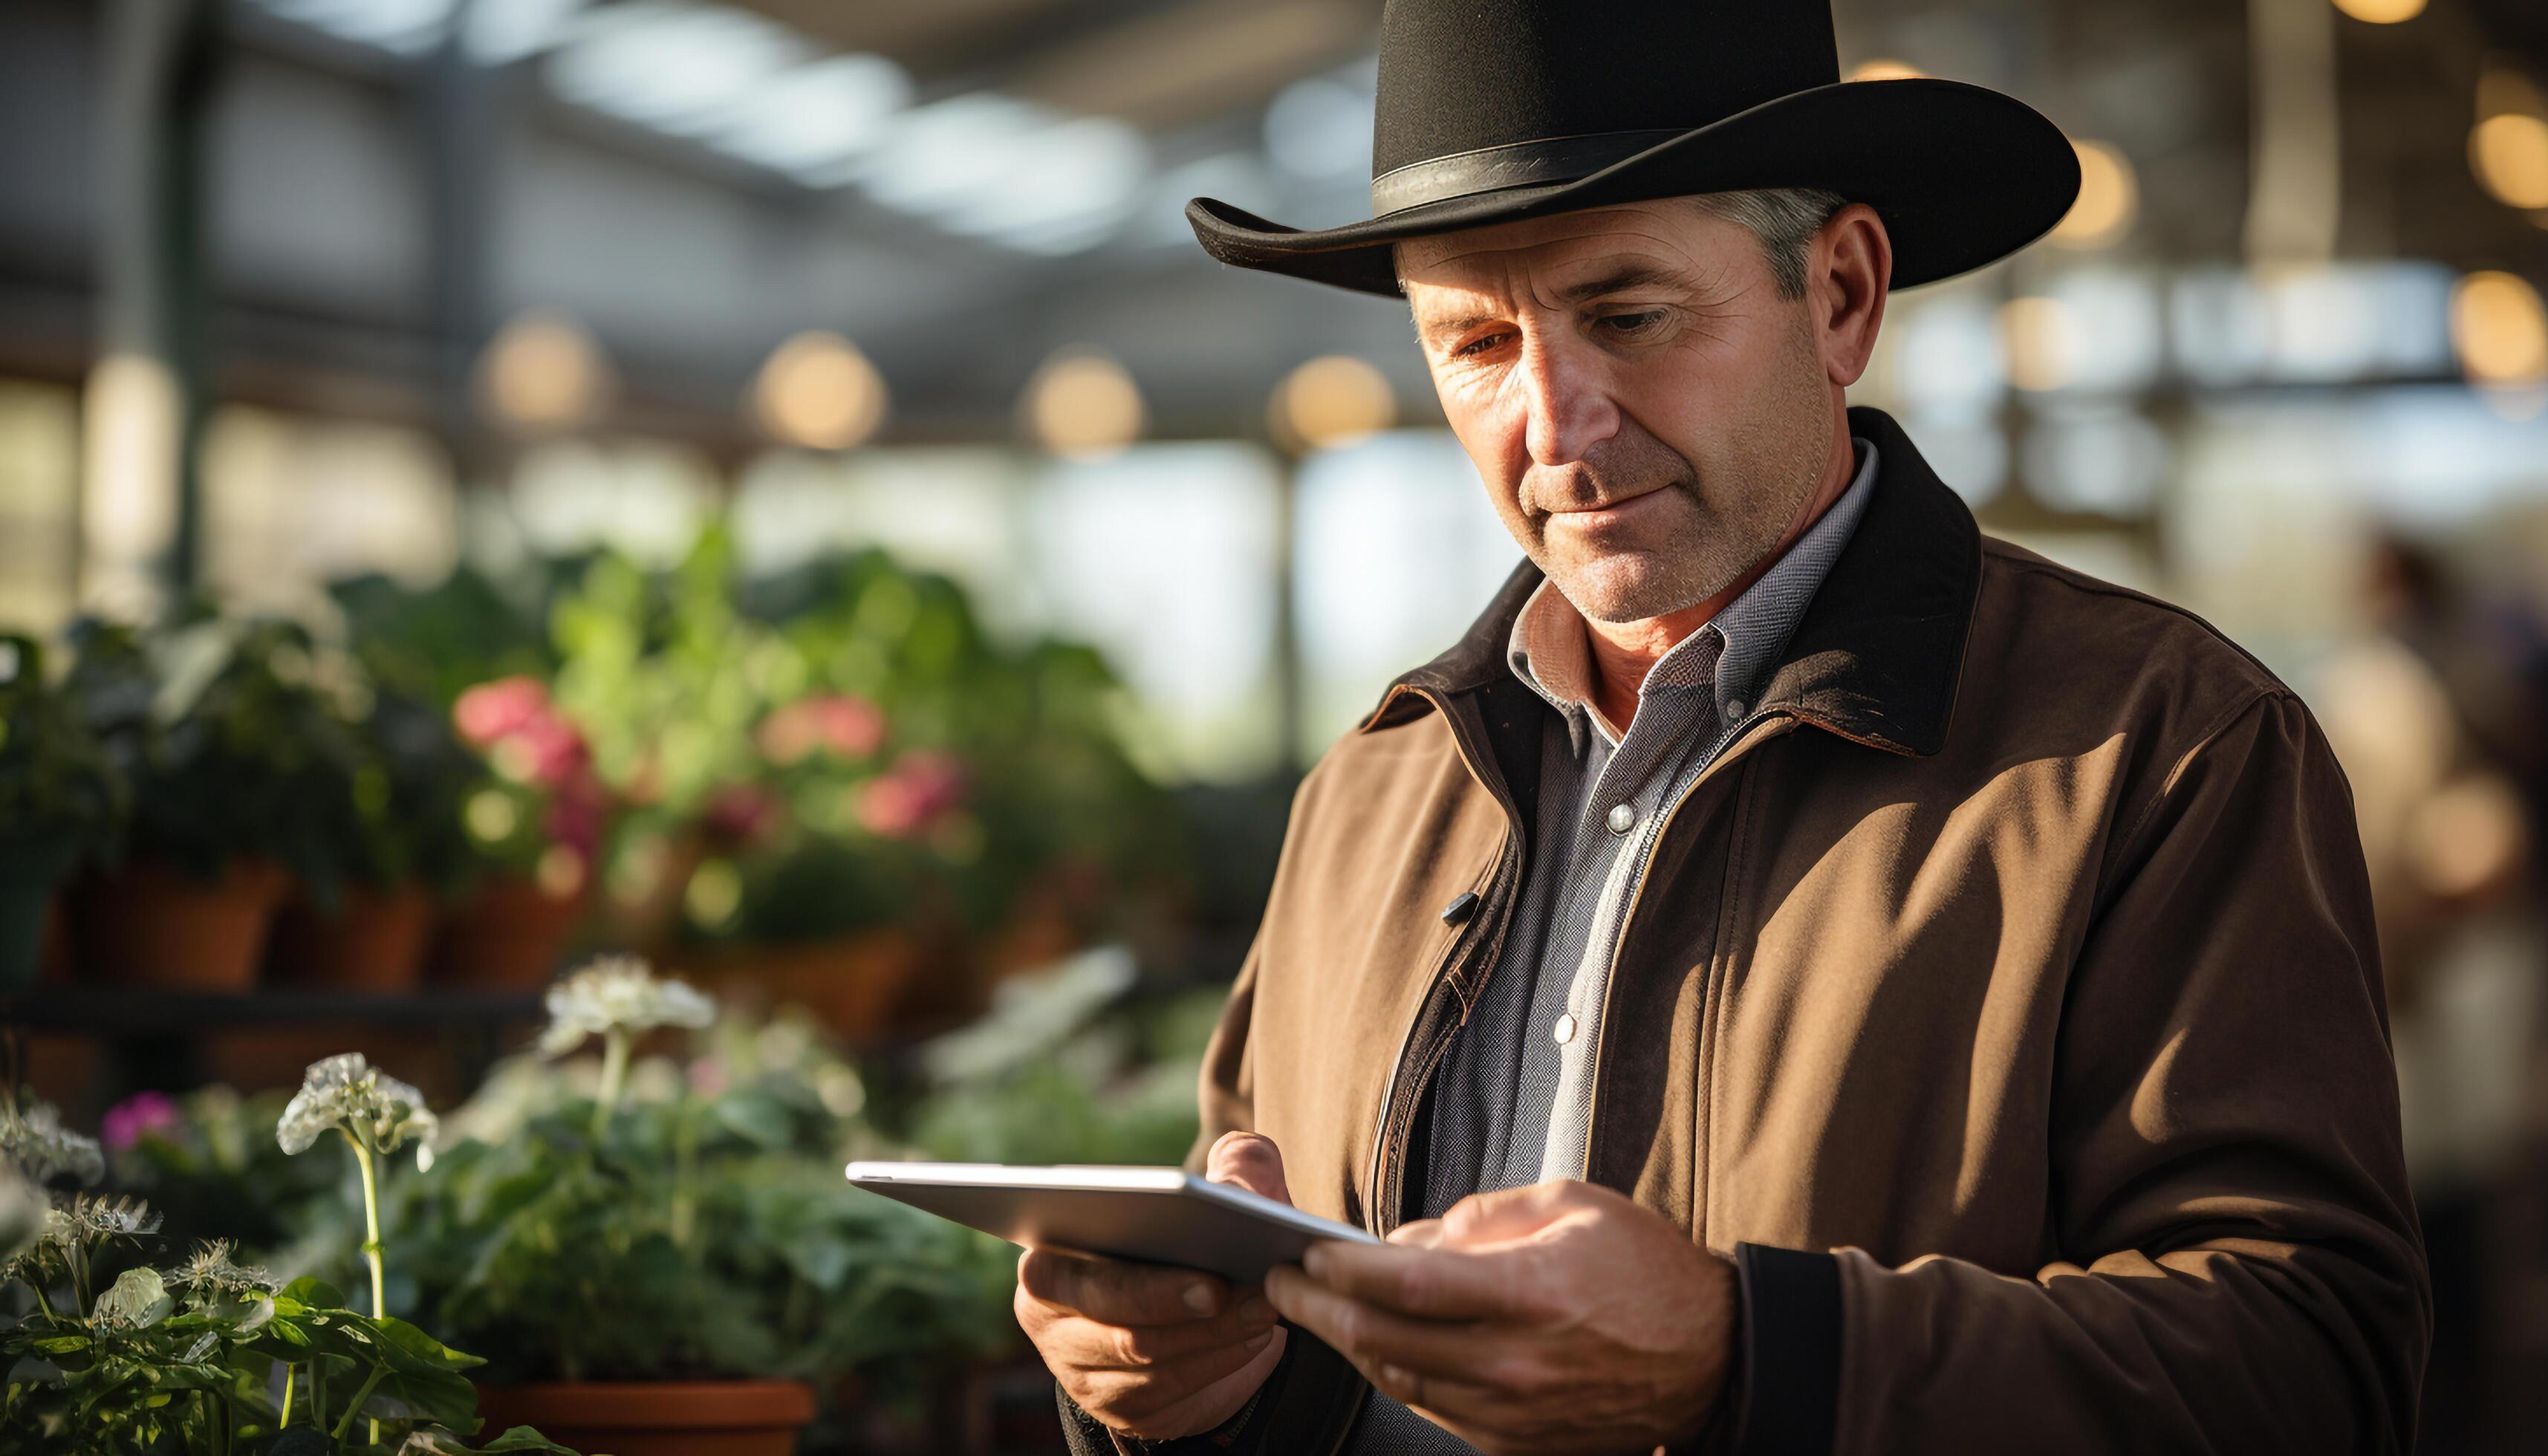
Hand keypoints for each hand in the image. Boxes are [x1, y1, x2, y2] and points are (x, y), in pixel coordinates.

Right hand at [1015, 1132, 1293, 1438]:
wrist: (1200, 1321)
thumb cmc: (1197, 1244)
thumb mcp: (1220, 1200)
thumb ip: (1235, 1167)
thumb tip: (1240, 1176)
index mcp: (1050, 1250)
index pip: (1060, 1261)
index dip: (1117, 1258)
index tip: (1174, 1244)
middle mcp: (1048, 1313)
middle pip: (1106, 1308)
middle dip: (1167, 1297)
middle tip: (1223, 1285)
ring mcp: (1079, 1366)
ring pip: (1141, 1352)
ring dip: (1207, 1332)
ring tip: (1260, 1307)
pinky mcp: (1117, 1406)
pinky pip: (1165, 1389)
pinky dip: (1214, 1362)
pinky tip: (1252, 1338)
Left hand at [1264, 1179, 1734, 1455]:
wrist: (1714, 1359)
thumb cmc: (1645, 1271)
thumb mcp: (1571, 1207)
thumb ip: (1482, 1217)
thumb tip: (1408, 1236)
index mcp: (1531, 1295)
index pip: (1408, 1286)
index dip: (1343, 1269)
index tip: (1303, 1250)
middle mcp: (1516, 1364)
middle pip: (1386, 1343)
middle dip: (1319, 1311)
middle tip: (1279, 1283)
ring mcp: (1515, 1414)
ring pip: (1401, 1381)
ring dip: (1351, 1347)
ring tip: (1319, 1310)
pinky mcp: (1518, 1445)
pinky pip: (1436, 1410)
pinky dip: (1399, 1375)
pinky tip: (1379, 1345)